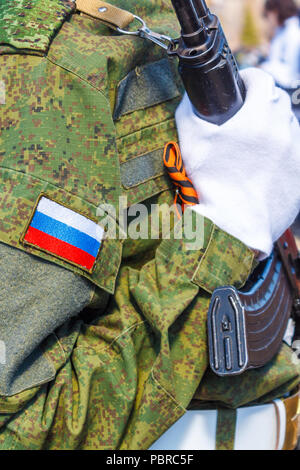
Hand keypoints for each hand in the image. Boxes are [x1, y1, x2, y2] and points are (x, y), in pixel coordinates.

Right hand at [175, 68, 299, 257]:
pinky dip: (282, 147)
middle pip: (277, 99)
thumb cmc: (212, 185)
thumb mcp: (192, 143)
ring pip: (289, 123)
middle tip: (245, 114)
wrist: (235, 226)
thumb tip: (190, 99)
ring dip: (274, 123)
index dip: (248, 78)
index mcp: (257, 118)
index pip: (261, 79)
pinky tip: (265, 161)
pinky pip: (294, 149)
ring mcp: (295, 152)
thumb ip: (188, 112)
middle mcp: (282, 130)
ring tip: (255, 139)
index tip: (240, 86)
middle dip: (262, 99)